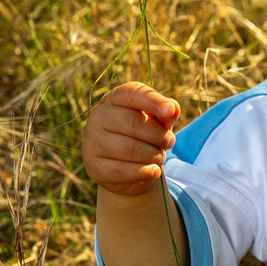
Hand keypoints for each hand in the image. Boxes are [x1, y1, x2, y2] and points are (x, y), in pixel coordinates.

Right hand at [83, 81, 180, 196]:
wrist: (127, 169)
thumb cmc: (144, 137)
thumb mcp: (157, 123)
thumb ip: (166, 114)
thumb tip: (173, 108)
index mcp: (114, 99)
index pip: (131, 93)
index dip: (152, 100)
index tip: (170, 111)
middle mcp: (98, 117)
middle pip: (132, 122)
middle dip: (158, 135)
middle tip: (169, 142)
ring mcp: (93, 142)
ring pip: (128, 148)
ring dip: (152, 155)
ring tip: (160, 157)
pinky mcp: (94, 166)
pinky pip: (121, 170)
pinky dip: (143, 172)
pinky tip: (154, 171)